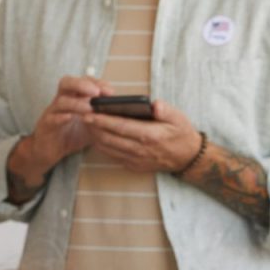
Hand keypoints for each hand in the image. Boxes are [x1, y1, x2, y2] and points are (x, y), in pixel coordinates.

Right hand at [23, 76, 107, 172]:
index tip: (110, 91)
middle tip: (97, 92)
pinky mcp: (46, 125)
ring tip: (90, 107)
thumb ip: (103, 116)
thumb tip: (123, 114)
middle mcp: (61, 101)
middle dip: (82, 84)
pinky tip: (70, 118)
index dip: (96, 83)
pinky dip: (61, 117)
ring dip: (76, 103)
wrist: (49, 151)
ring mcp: (52, 112)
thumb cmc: (71, 134)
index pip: (82, 81)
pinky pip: (52, 118)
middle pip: (67, 83)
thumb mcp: (91, 123)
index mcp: (72, 97)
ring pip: (61, 101)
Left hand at [86, 99, 200, 173]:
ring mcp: (137, 159)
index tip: (90, 113)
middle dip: (94, 127)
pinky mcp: (135, 165)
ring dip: (96, 137)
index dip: (103, 120)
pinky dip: (103, 147)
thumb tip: (154, 104)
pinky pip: (114, 156)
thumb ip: (165, 110)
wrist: (187, 158)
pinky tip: (97, 138)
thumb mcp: (178, 118)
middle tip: (82, 116)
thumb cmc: (181, 134)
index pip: (121, 126)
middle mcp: (141, 149)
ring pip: (109, 148)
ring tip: (87, 126)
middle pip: (110, 138)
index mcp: (150, 135)